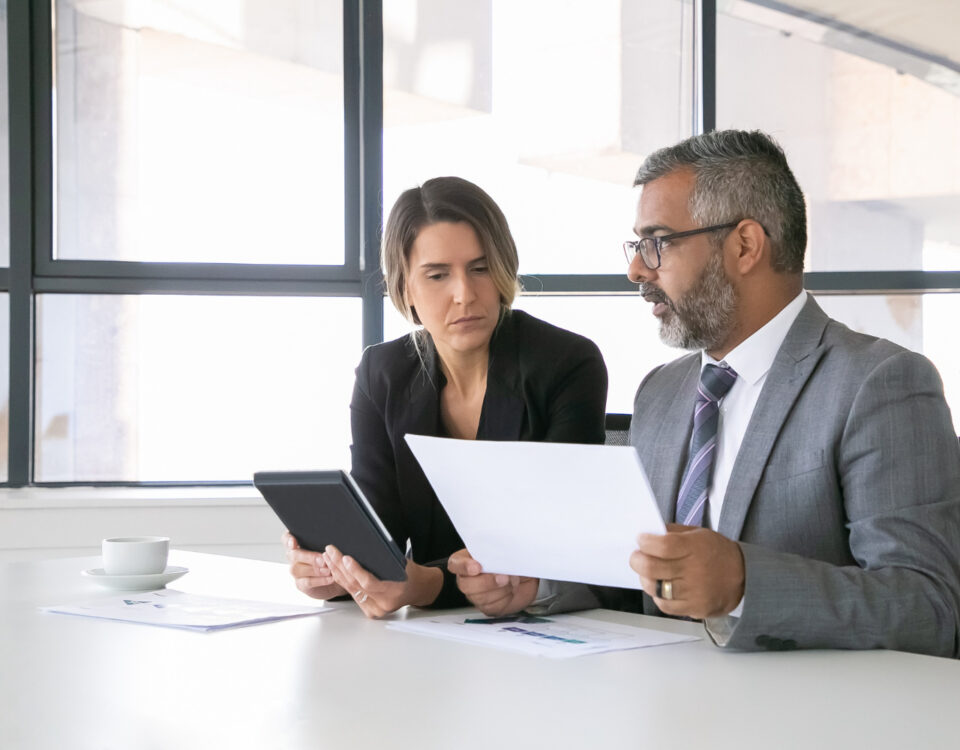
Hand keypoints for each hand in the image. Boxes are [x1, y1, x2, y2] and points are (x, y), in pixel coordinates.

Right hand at [284, 532, 345, 600]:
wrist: (336, 576)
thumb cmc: (331, 556)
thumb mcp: (328, 547)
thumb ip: (325, 542)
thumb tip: (330, 543)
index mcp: (298, 544)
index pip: (286, 539)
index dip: (288, 540)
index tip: (294, 542)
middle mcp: (294, 557)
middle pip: (293, 554)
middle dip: (309, 557)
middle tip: (322, 560)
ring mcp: (296, 571)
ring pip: (297, 569)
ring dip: (314, 569)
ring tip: (328, 570)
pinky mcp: (301, 583)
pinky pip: (307, 582)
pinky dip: (320, 580)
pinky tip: (330, 578)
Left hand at [322, 545, 442, 618]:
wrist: (417, 589)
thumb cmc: (409, 573)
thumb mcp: (400, 563)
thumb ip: (382, 559)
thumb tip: (359, 547)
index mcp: (394, 592)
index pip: (370, 583)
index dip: (356, 570)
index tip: (345, 557)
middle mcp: (384, 604)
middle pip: (356, 585)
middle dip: (340, 566)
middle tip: (331, 551)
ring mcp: (376, 610)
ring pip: (351, 589)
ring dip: (338, 572)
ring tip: (329, 557)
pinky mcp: (370, 611)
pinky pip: (353, 594)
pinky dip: (343, 581)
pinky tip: (335, 570)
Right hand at [447, 549, 538, 615]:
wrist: (523, 575)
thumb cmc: (509, 559)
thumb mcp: (502, 549)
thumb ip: (496, 551)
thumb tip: (500, 554)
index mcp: (466, 560)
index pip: (455, 564)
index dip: (463, 566)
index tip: (477, 567)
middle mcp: (467, 579)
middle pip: (466, 585)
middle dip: (487, 582)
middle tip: (504, 577)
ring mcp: (475, 595)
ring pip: (480, 598)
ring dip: (501, 589)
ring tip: (513, 580)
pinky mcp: (487, 607)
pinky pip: (493, 607)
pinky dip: (506, 598)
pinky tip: (512, 590)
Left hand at [630, 523, 744, 618]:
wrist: (744, 577)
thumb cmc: (717, 552)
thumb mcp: (698, 534)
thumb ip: (673, 533)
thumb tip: (648, 534)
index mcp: (695, 548)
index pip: (663, 546)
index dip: (646, 543)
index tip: (641, 540)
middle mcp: (694, 571)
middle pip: (652, 568)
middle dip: (637, 561)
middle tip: (636, 557)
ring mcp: (694, 592)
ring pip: (655, 588)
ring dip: (645, 579)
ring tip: (647, 573)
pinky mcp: (695, 608)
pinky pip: (665, 605)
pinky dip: (658, 596)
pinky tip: (660, 588)